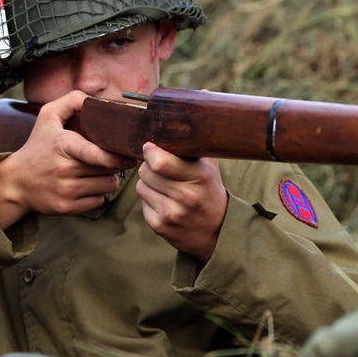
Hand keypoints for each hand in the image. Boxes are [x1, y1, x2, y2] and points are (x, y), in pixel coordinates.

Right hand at [0, 90, 136, 228]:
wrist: (15, 182)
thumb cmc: (37, 147)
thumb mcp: (48, 116)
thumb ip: (72, 101)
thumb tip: (95, 100)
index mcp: (62, 145)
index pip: (93, 153)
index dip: (113, 156)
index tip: (127, 155)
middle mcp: (64, 170)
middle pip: (107, 168)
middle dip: (113, 162)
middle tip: (108, 157)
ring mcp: (65, 191)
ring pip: (107, 185)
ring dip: (108, 178)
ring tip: (97, 171)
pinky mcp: (67, 208)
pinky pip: (99, 201)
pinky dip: (98, 193)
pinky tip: (87, 185)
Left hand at [136, 142, 227, 261]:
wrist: (216, 231)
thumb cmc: (209, 191)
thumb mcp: (209, 167)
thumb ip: (192, 147)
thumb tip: (171, 125)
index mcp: (199, 176)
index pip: (160, 162)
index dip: (151, 152)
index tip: (151, 148)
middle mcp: (185, 196)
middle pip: (146, 171)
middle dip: (150, 167)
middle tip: (162, 169)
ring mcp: (171, 213)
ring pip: (140, 186)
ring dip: (149, 183)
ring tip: (165, 186)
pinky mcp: (159, 226)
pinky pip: (141, 202)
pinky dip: (149, 200)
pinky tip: (164, 201)